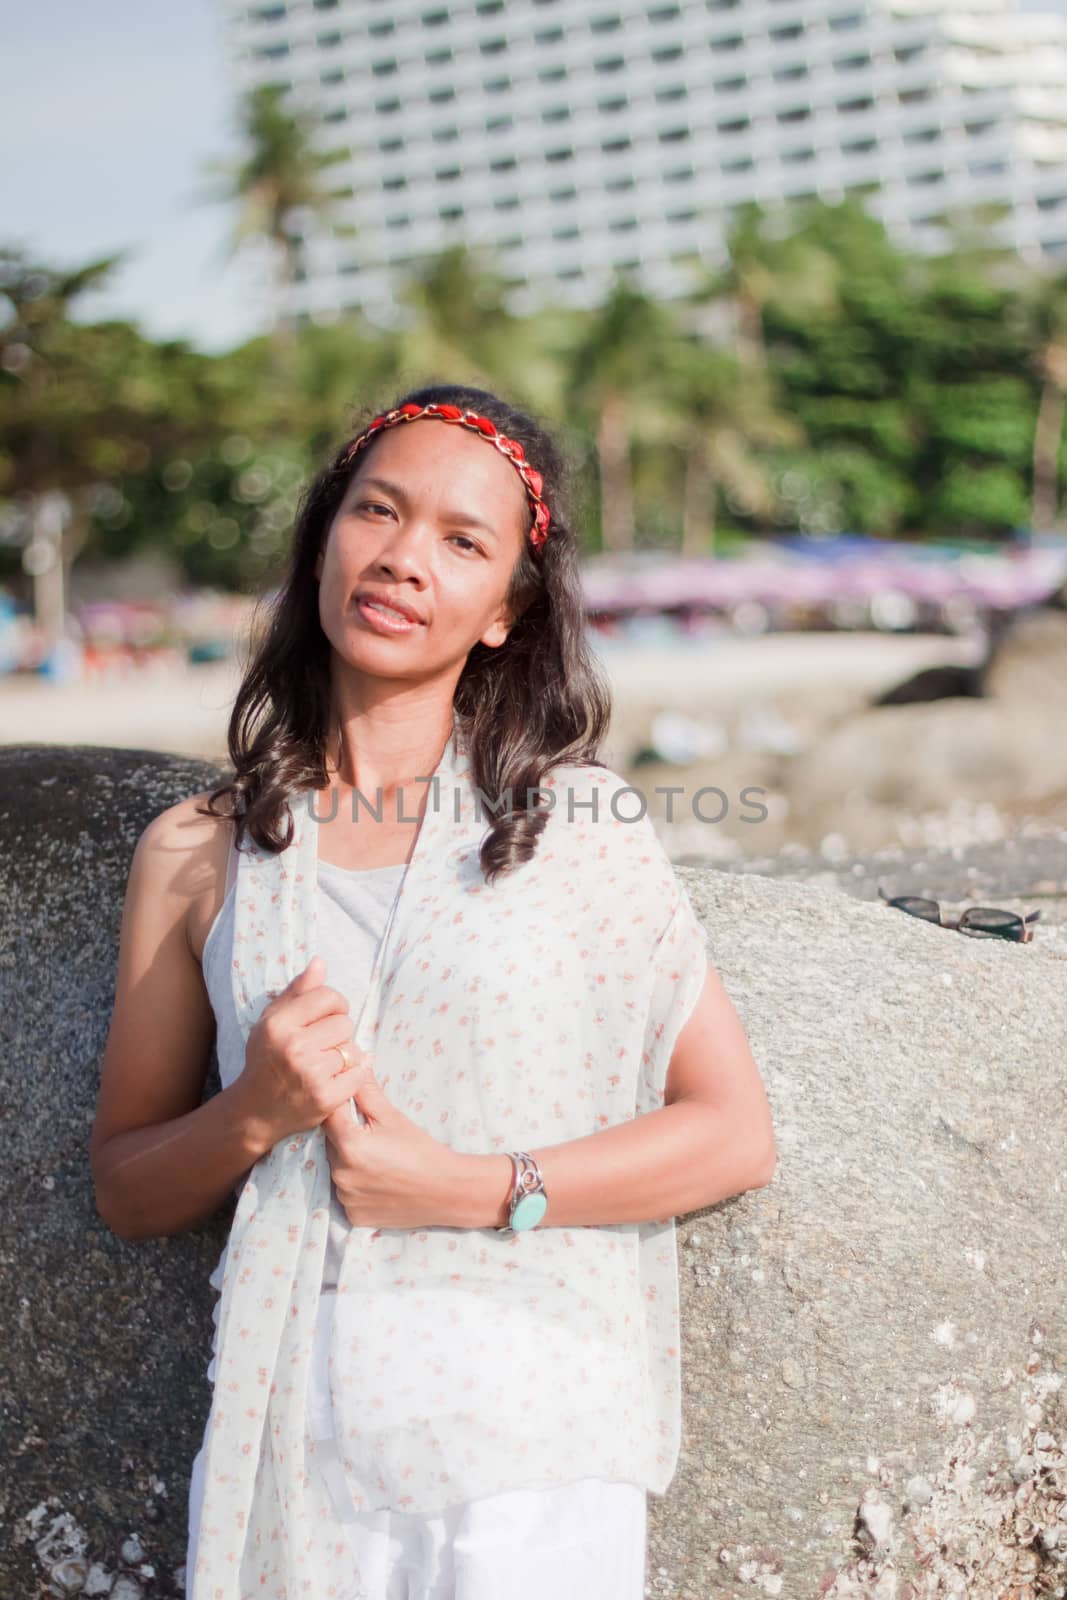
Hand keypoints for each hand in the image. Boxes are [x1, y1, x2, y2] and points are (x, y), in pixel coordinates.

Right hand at [235, 955, 370, 1150]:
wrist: (255, 1111)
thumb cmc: (266, 1059)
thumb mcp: (271, 1021)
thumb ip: (297, 991)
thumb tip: (320, 963)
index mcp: (279, 1024)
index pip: (329, 997)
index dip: (334, 1005)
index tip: (326, 1018)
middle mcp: (294, 1047)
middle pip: (345, 1023)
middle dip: (338, 1033)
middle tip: (321, 1046)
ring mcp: (311, 1074)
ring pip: (353, 1049)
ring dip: (344, 1056)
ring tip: (323, 1064)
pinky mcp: (326, 1098)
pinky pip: (359, 1074)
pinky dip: (351, 1077)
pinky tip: (333, 1080)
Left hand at [322, 1068, 463, 1231]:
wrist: (446, 1190)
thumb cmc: (421, 1150)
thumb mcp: (392, 1117)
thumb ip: (367, 1091)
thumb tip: (355, 1063)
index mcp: (349, 1145)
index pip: (329, 1115)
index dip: (340, 1107)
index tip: (352, 1106)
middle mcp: (340, 1173)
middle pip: (331, 1143)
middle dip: (345, 1135)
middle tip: (372, 1135)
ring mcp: (345, 1197)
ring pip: (337, 1169)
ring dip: (348, 1161)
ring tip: (377, 1159)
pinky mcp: (353, 1215)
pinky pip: (346, 1193)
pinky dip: (356, 1185)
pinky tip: (377, 1180)